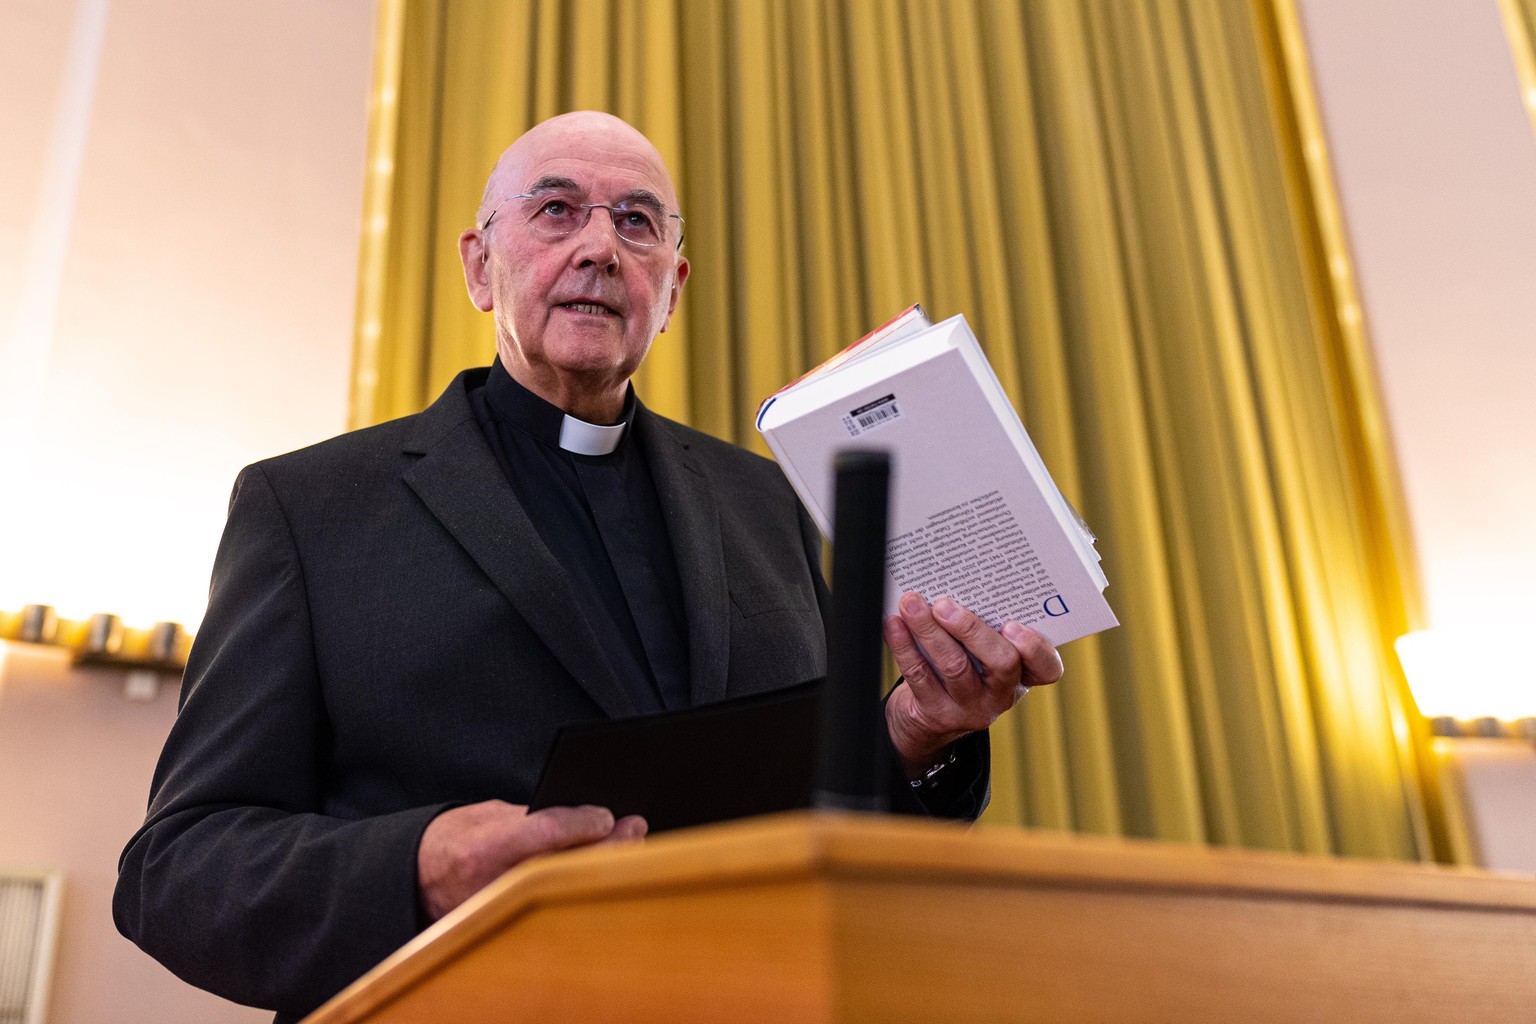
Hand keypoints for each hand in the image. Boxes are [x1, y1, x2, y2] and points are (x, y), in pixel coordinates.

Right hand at [417, 800, 646, 920]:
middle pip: (566, 866)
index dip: (580, 823)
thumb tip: (587, 816)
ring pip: (571, 890)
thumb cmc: (454, 840)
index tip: (607, 815)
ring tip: (631, 843)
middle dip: (607, 846)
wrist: (414, 881)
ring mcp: (507, 912)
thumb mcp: (487, 815)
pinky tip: (610, 868)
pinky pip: (562, 906)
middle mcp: (493, 883)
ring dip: (606, 866)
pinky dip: (589, 886)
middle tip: (635, 827)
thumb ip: (532, 817)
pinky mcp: (512, 928)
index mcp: (483, 847)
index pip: (543, 832)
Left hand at [883, 592, 1062, 776]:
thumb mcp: (980, 652)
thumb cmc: (961, 667)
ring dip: (929, 630)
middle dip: (970, 629)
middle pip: (1000, 662)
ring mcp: (971, 708)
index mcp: (1023, 673)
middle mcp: (1002, 694)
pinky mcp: (937, 714)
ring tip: (911, 603)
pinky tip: (894, 624)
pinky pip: (920, 675)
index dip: (1036, 648)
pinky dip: (904, 645)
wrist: (927, 719)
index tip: (1013, 624)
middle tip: (944, 604)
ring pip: (953, 666)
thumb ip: (982, 626)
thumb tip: (956, 583)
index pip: (1047, 667)